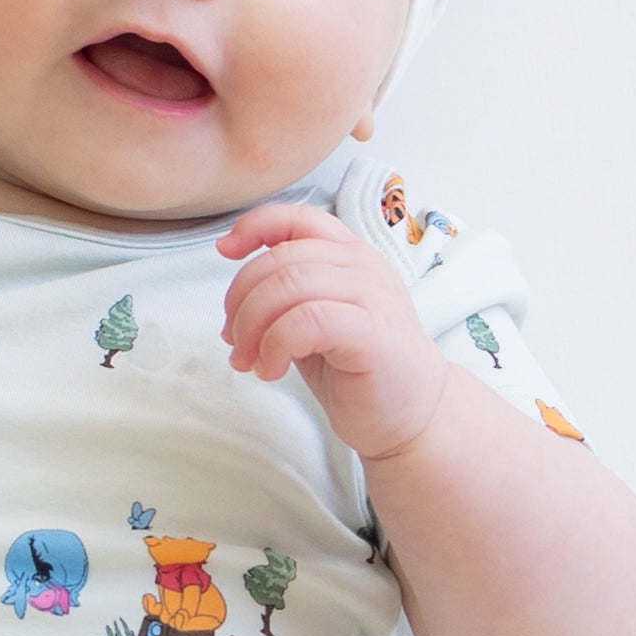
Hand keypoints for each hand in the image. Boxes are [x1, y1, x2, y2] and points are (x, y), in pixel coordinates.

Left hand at [217, 205, 448, 461]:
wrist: (410, 417)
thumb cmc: (361, 372)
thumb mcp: (315, 323)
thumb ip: (286, 298)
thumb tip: (235, 298)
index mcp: (349, 256)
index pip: (297, 218)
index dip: (254, 226)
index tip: (226, 252)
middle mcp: (363, 266)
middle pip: (281, 258)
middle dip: (242, 301)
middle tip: (235, 342)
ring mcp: (373, 296)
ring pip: (289, 286)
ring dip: (253, 326)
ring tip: (250, 360)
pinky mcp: (373, 333)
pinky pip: (307, 320)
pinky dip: (276, 344)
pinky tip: (272, 370)